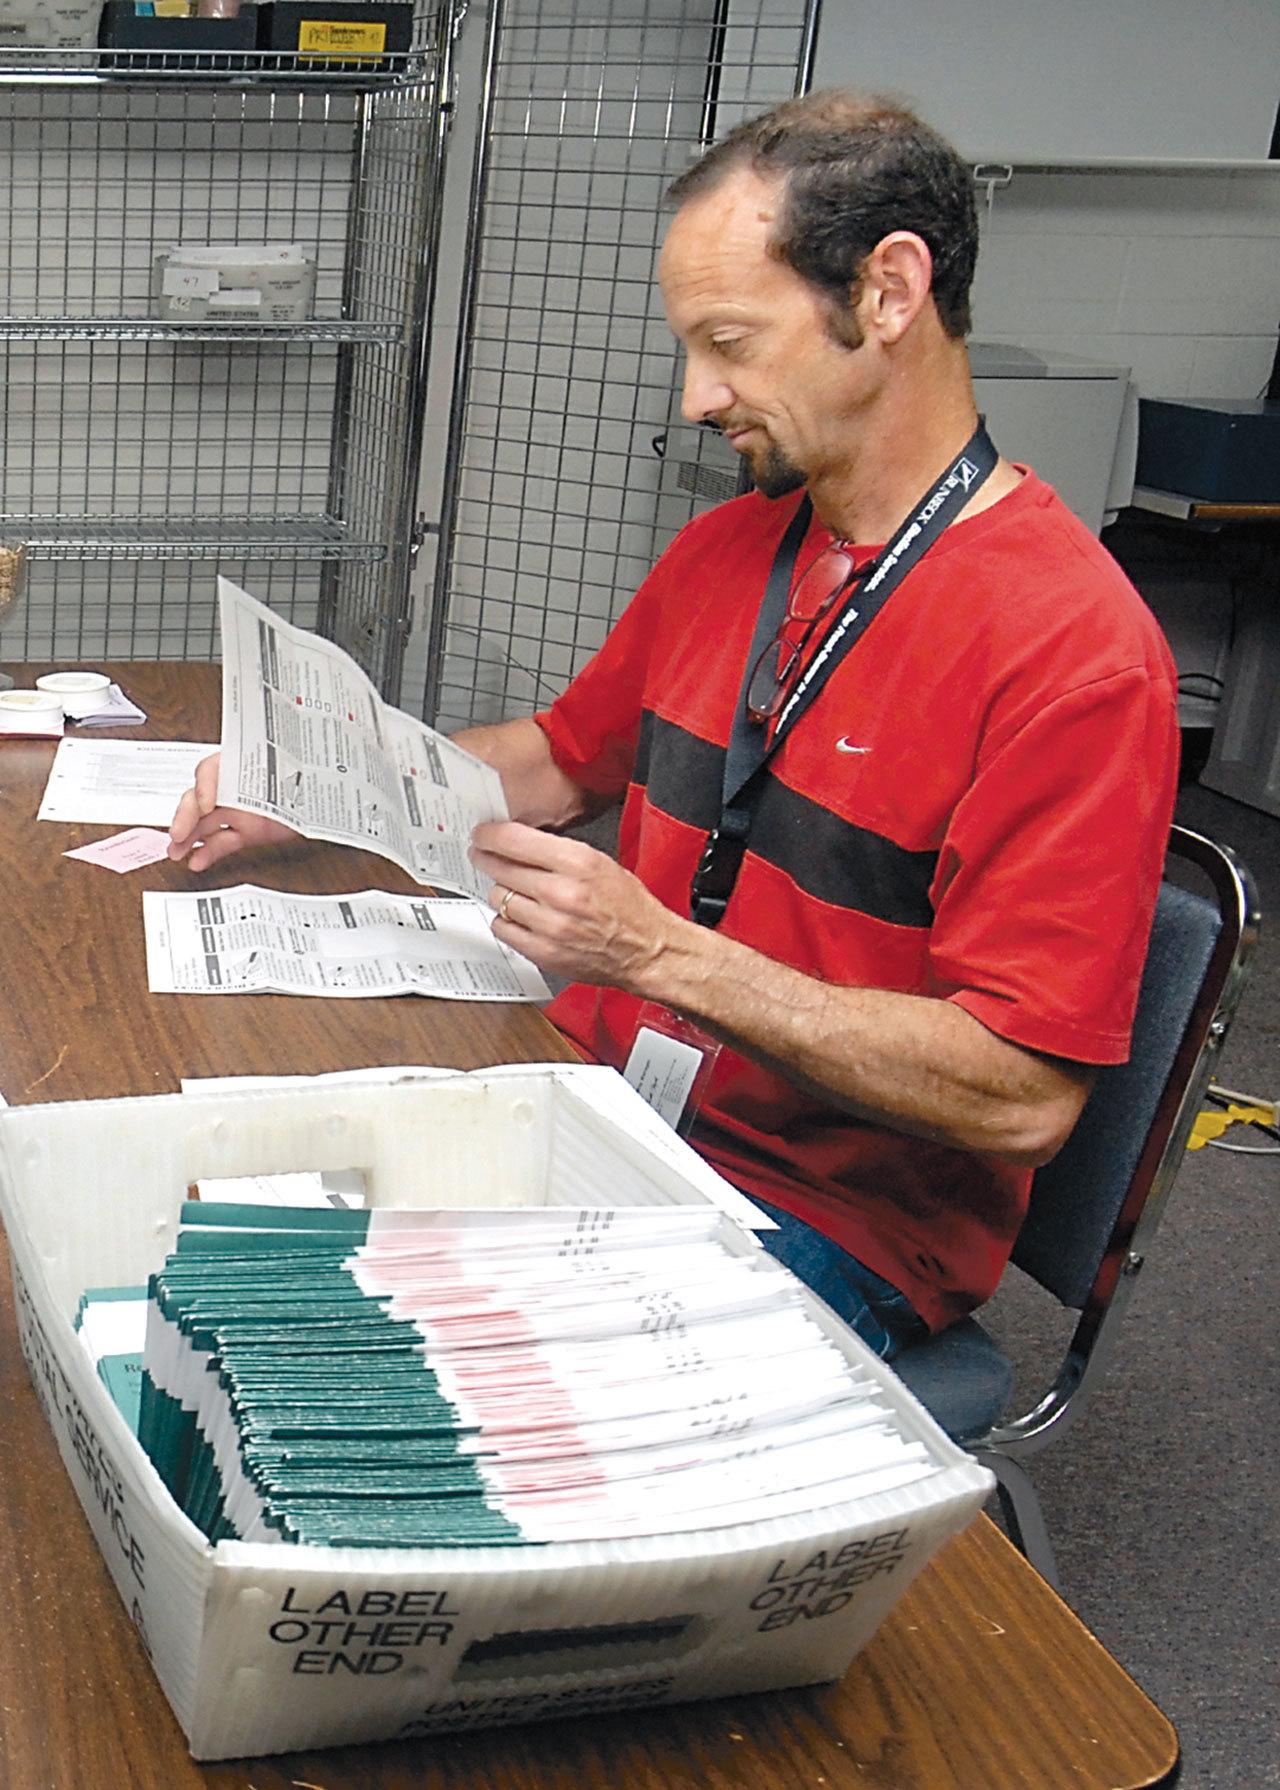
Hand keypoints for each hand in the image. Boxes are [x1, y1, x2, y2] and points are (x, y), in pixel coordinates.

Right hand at [167, 751, 298, 870]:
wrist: (327, 799)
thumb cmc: (310, 776)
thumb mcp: (291, 767)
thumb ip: (273, 767)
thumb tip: (259, 764)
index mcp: (242, 763)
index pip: (213, 769)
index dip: (205, 786)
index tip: (206, 803)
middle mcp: (235, 787)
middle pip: (200, 798)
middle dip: (186, 815)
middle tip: (177, 833)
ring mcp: (239, 810)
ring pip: (204, 823)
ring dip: (187, 837)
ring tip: (176, 852)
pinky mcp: (246, 832)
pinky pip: (222, 841)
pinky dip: (208, 852)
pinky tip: (197, 861)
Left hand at [470, 820, 679, 991]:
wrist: (647, 951)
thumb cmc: (629, 908)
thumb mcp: (600, 863)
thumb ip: (558, 852)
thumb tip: (518, 843)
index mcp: (579, 863)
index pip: (514, 840)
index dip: (489, 835)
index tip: (482, 836)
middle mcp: (562, 893)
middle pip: (500, 868)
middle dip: (488, 860)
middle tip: (484, 858)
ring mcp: (551, 925)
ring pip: (499, 898)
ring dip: (500, 892)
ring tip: (513, 891)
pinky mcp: (544, 951)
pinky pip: (503, 928)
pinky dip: (506, 920)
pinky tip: (519, 916)